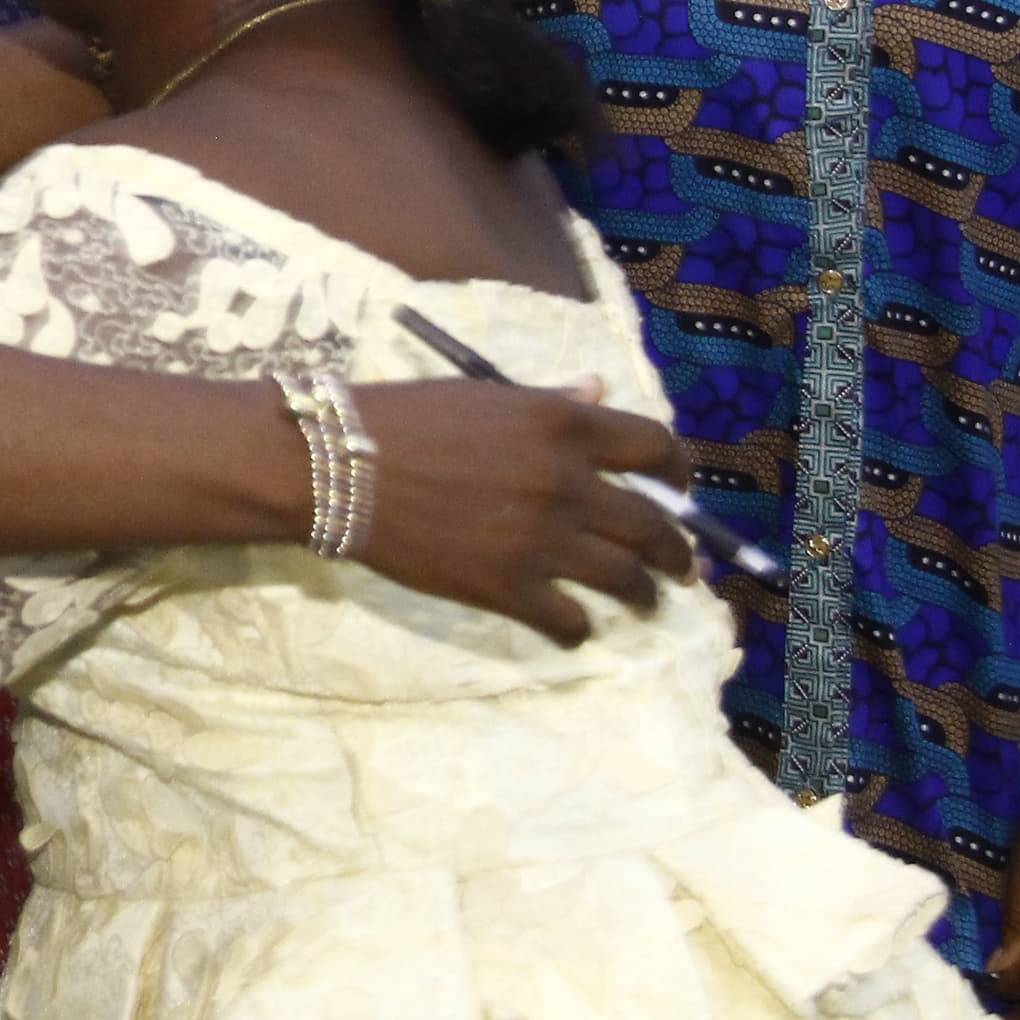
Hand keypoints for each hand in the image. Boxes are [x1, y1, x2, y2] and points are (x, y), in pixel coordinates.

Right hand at [350, 374, 689, 645]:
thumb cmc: (406, 418)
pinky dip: (579, 628)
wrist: (339, 467)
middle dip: (676, 552)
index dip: (678, 473)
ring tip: (645, 601)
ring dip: (643, 594)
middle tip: (680, 566)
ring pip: (625, 579)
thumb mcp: (485, 395)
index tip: (677, 489)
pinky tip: (575, 627)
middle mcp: (568, 482)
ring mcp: (542, 541)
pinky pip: (570, 621)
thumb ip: (551, 402)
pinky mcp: (509, 588)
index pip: (656, 449)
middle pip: (653, 526)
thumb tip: (599, 392)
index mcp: (565, 425)